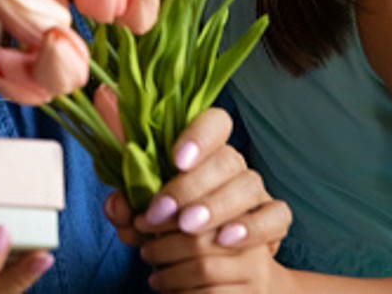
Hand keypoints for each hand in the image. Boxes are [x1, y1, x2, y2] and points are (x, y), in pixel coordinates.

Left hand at [102, 108, 291, 288]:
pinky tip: (226, 240)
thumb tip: (114, 203)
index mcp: (202, 150)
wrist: (218, 268)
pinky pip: (276, 215)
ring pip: (249, 184)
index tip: (176, 159)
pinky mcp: (274, 219)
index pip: (213, 122)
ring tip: (188, 229)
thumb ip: (127, 205)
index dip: (198, 135)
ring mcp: (255, 191)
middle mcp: (232, 165)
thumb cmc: (173, 228)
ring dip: (216, 206)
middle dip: (192, 186)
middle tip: (164, 213)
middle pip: (227, 158)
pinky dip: (254, 227)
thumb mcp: (143, 213)